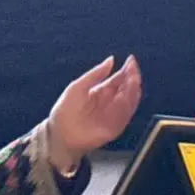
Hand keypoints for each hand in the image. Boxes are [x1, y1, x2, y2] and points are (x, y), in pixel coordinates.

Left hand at [47, 55, 141, 172]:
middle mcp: (111, 102)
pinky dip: (128, 105)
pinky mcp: (116, 127)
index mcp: (103, 91)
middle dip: (132, 78)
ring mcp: (115, 115)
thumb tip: (111, 59)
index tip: (131, 60)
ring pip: (130, 101)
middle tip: (133, 70)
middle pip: (127, 88)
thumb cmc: (65, 110)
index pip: (119, 79)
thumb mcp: (78, 86)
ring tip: (133, 79)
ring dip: (133, 90)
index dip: (126, 70)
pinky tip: (127, 95)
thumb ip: (95, 74)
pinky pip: (126, 115)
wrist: (60, 134)